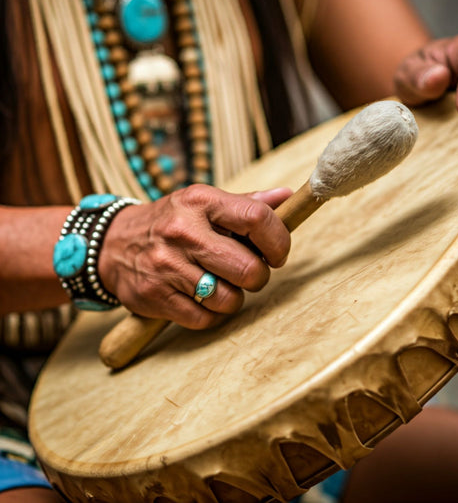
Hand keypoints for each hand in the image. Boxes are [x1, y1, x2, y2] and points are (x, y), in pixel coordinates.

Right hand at [98, 185, 291, 326]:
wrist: (112, 244)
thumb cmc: (172, 222)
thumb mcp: (204, 203)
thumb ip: (247, 203)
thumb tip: (287, 196)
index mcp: (201, 202)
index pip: (257, 219)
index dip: (279, 242)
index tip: (276, 254)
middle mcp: (183, 231)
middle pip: (249, 269)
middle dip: (257, 277)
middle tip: (246, 272)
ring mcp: (167, 266)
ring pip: (229, 300)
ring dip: (233, 298)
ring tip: (220, 284)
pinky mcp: (155, 296)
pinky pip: (204, 319)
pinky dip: (210, 314)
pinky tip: (200, 298)